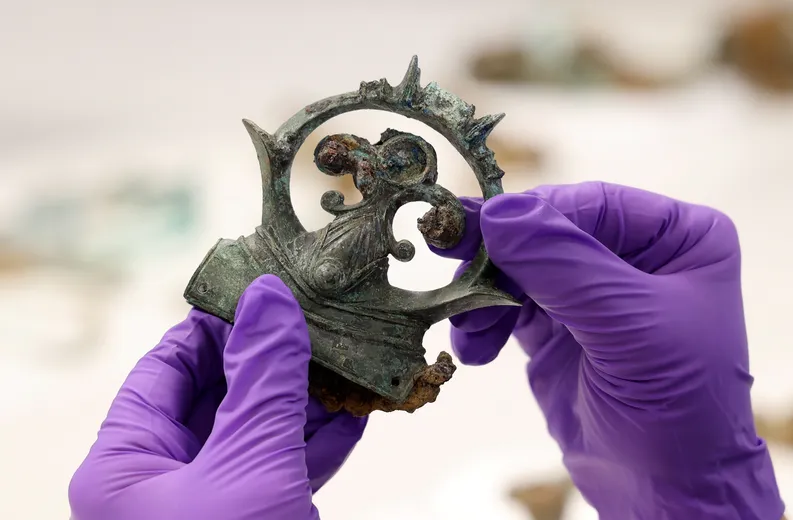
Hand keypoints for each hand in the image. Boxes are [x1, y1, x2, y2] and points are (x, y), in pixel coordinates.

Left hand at [68, 275, 365, 519]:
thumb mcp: (248, 464)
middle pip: (216, 396)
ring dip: (305, 400)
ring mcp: (206, 507)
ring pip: (255, 434)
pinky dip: (316, 443)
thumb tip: (269, 299)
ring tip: (349, 360)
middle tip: (320, 322)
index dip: (217, 325)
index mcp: (125, 465)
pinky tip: (357, 412)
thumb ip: (262, 379)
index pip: (167, 367)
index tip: (266, 295)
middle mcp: (158, 483)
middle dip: (274, 362)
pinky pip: (278, 471)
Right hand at [435, 182, 783, 518]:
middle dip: (498, 257)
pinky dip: (482, 321)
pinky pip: (507, 306)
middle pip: (547, 232)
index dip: (533, 215)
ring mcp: (592, 292)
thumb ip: (562, 265)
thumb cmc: (676, 408)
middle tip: (449, 258)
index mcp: (675, 237)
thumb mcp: (627, 327)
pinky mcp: (558, 328)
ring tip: (467, 327)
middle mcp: (634, 256)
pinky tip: (474, 347)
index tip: (479, 229)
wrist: (665, 490)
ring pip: (519, 268)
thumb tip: (500, 212)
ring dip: (483, 294)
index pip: (590, 205)